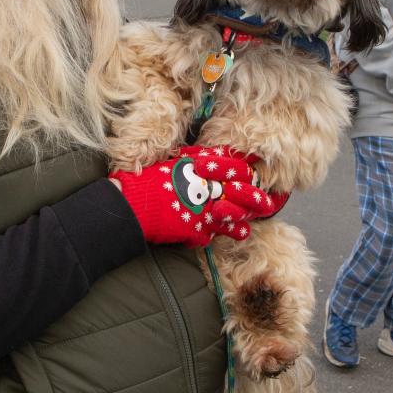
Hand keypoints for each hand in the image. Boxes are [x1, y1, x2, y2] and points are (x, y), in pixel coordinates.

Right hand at [110, 145, 282, 246]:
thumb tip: (202, 159)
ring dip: (242, 216)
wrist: (126, 208)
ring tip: (251, 219)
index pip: (228, 165)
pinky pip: (217, 232)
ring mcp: (201, 209)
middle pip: (238, 189)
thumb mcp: (167, 165)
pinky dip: (225, 233)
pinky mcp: (196, 229)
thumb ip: (187, 163)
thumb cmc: (142, 184)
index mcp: (196, 168)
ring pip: (233, 213)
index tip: (253, 170)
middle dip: (252, 194)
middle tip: (266, 200)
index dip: (242, 168)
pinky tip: (234, 233)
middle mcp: (203, 187)